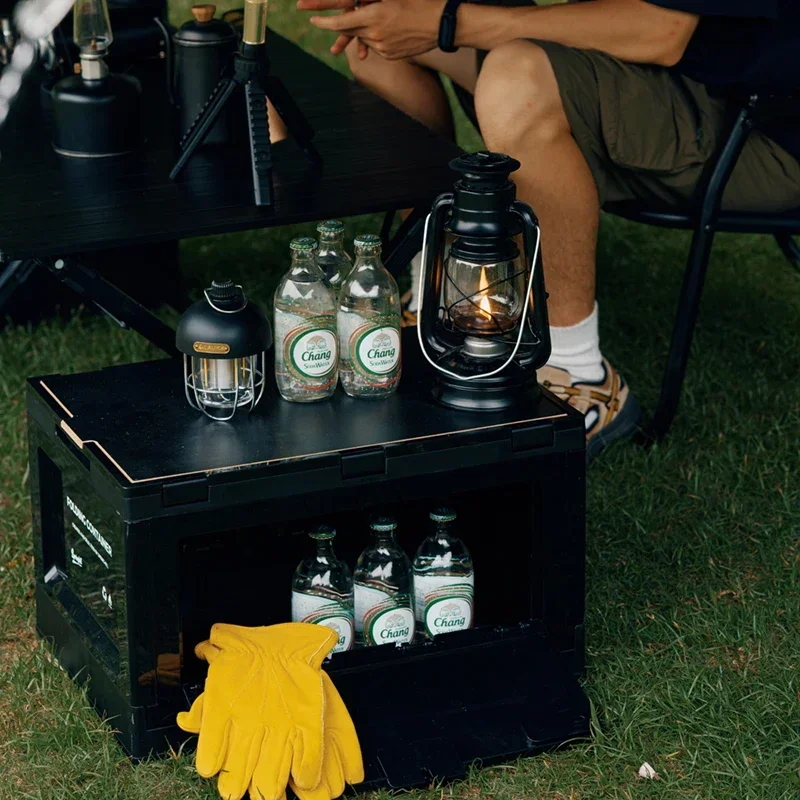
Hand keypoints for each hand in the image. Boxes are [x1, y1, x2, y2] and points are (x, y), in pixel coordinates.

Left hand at [299, 0, 444, 60]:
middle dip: (341, 27)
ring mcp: (383, 48)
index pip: (341, 22)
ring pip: (363, 39)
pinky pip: (376, 47)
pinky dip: (376, 38)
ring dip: (363, 30)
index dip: (324, 22)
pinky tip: (389, 30)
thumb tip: (355, 4)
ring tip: (378, 19)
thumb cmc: (419, 1)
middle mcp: (376, 34)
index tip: (311, 20)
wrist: (442, 23)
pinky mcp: (390, 55)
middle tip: (327, 21)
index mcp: (374, 15)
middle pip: (350, 32)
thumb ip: (370, 3)